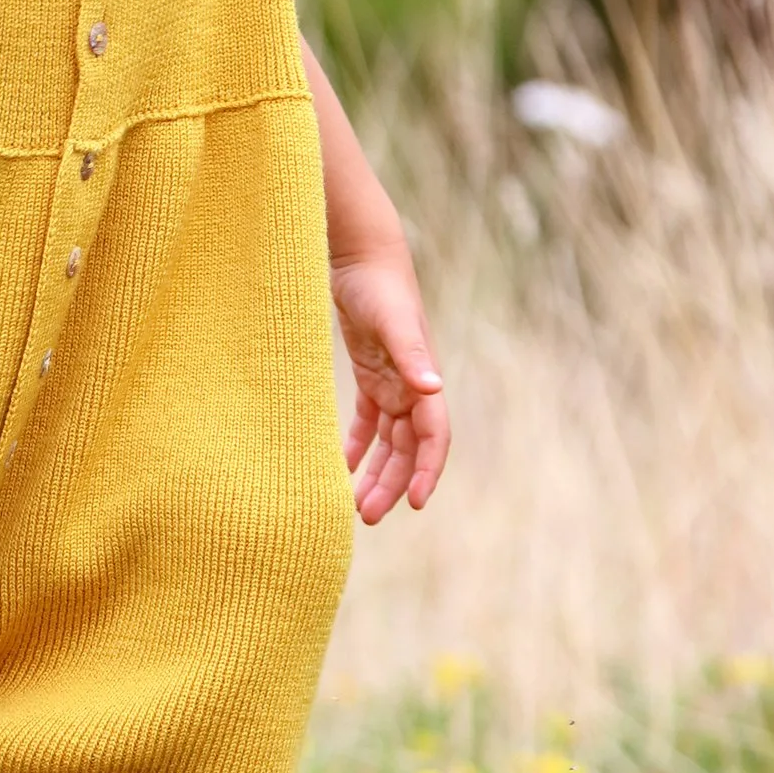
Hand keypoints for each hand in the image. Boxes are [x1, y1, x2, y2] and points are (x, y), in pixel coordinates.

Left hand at [331, 241, 449, 523]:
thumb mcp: (393, 322)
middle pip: (408, 450)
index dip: (428, 471)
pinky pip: (367, 423)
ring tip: (354, 506)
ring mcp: (392, 383)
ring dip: (376, 473)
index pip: (433, 438)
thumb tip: (433, 389)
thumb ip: (411, 356)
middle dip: (393, 484)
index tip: (415, 504)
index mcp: (423, 381)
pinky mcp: (370, 376)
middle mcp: (412, 388)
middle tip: (367, 516)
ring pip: (388, 443)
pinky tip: (340, 469)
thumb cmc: (379, 287)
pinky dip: (356, 447)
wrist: (361, 256)